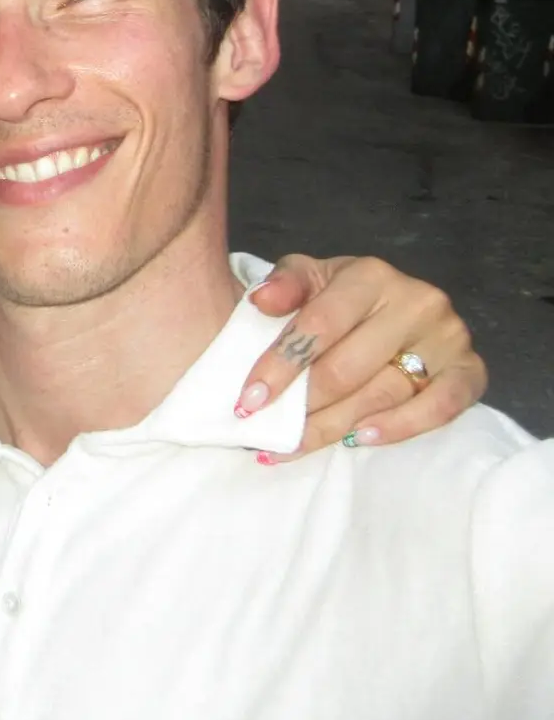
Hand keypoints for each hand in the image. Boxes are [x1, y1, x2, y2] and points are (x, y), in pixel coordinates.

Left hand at [237, 254, 485, 459]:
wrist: (392, 305)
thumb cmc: (339, 297)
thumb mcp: (309, 278)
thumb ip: (284, 284)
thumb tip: (261, 300)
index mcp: (371, 275)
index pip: (319, 325)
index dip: (280, 365)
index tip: (248, 398)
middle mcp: (416, 302)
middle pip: (347, 368)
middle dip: (301, 404)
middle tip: (264, 429)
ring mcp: (449, 337)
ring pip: (382, 395)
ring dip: (333, 426)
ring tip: (294, 444)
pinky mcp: (470, 370)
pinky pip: (439, 408)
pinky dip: (399, 427)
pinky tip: (359, 438)